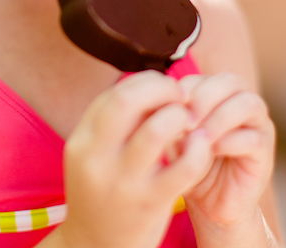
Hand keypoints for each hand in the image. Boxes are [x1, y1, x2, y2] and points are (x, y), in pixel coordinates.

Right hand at [57, 71, 212, 247]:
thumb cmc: (103, 193)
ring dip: (180, 116)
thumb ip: (115, 124)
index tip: (164, 89)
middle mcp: (96, 158)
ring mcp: (123, 182)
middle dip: (162, 88)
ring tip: (189, 122)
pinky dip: (199, 148)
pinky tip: (202, 145)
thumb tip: (151, 85)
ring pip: (157, 129)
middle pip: (128, 100)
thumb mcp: (95, 156)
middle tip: (180, 97)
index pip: (115, 92)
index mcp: (82, 141)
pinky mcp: (151, 203)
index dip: (147, 82)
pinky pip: (184, 166)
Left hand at [179, 73, 275, 229]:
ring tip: (199, 137)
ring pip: (248, 104)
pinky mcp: (265, 152)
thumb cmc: (190, 165)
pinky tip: (211, 151)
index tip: (168, 109)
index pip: (204, 78)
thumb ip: (172, 119)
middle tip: (185, 120)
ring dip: (219, 117)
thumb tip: (165, 104)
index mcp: (218, 95)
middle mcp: (241, 103)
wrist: (209, 204)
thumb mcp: (175, 138)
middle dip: (204, 97)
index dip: (185, 90)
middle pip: (231, 81)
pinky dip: (229, 142)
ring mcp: (257, 126)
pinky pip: (253, 138)